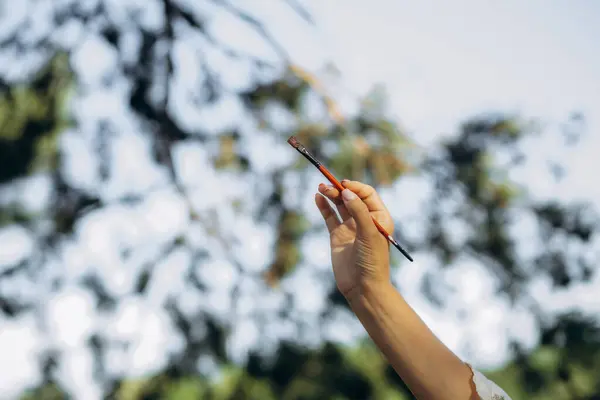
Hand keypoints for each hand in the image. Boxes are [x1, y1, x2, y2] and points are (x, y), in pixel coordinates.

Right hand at [315, 180, 392, 299]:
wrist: (362, 287)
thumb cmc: (372, 261)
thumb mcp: (369, 233)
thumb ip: (359, 211)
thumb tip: (347, 192)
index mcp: (379, 217)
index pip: (367, 194)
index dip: (356, 187)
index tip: (344, 185)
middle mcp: (365, 220)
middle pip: (351, 197)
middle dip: (339, 189)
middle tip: (327, 185)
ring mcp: (350, 227)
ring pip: (339, 205)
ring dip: (330, 195)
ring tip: (320, 187)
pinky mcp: (337, 235)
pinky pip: (329, 217)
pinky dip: (323, 206)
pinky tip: (317, 197)